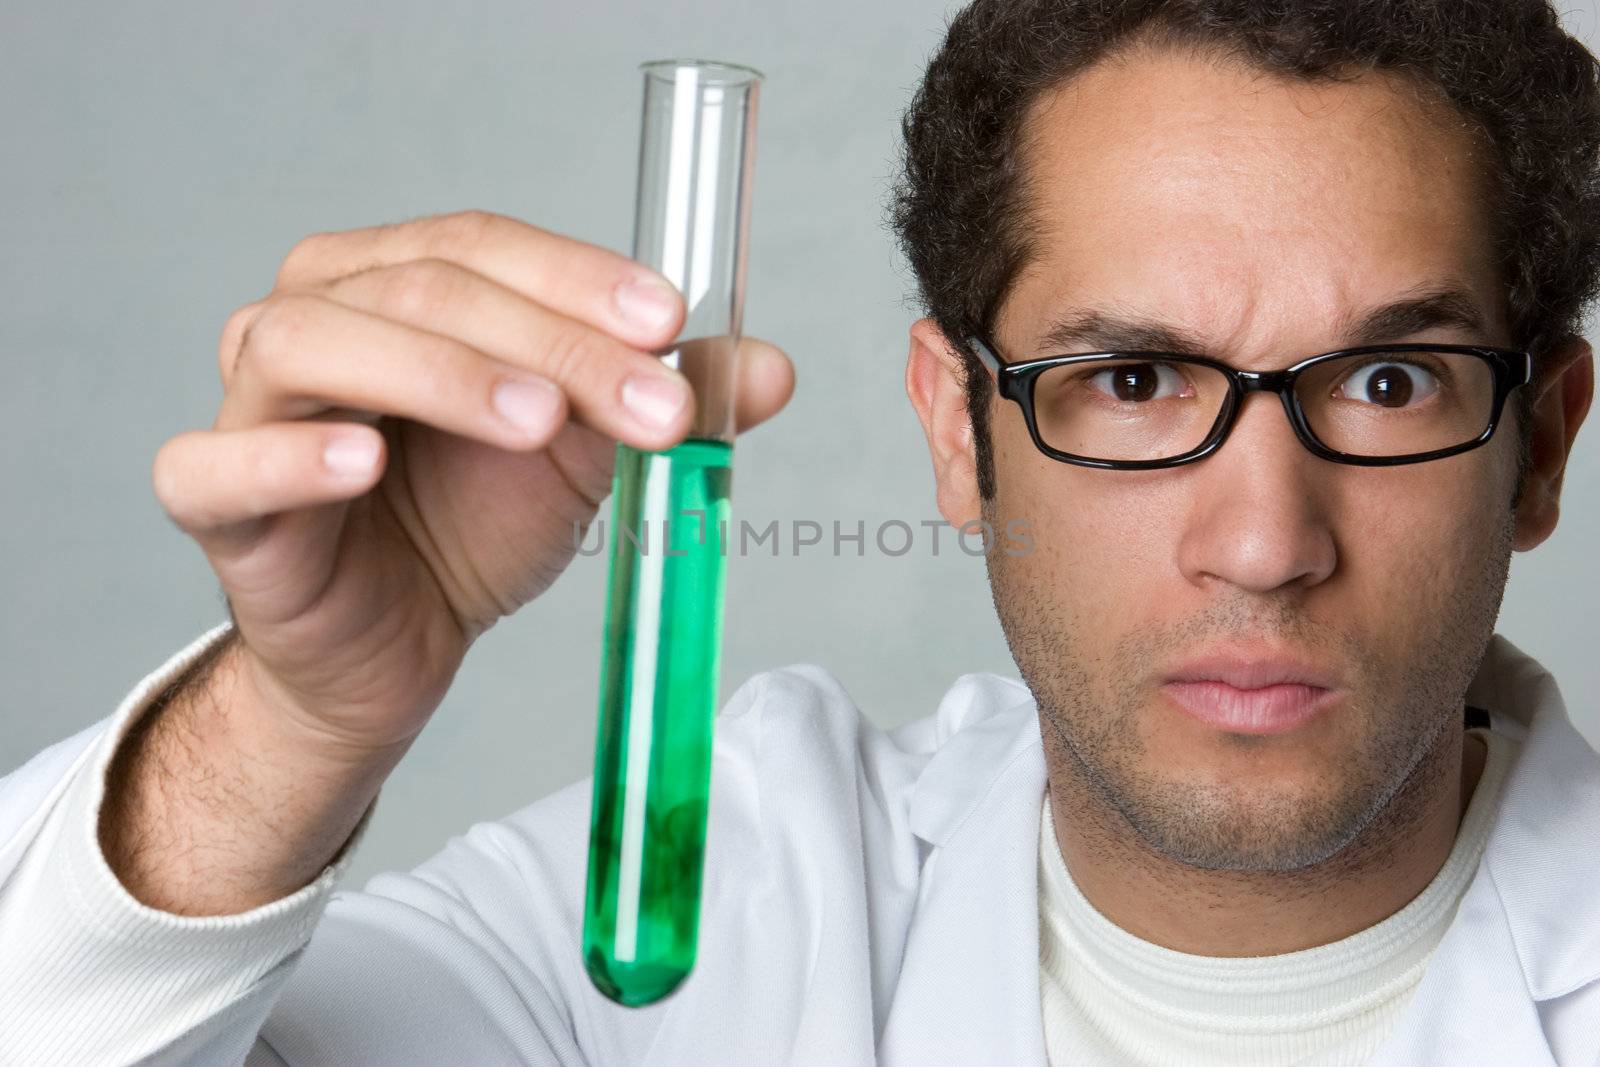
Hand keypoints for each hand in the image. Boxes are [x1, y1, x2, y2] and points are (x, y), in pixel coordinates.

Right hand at [152, 210, 794, 757]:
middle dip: (551, 342)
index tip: (672, 322)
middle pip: (421, 288)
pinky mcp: (214, 500)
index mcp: (396, 281)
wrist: (400, 641)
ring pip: (316, 343)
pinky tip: (365, 462)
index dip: (578, 277)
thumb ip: (666, 401)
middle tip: (649, 408)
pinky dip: (286, 454)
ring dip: (440, 374)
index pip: (481, 243)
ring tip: (536, 422)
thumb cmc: (473, 521)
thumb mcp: (585, 452)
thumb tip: (773, 369)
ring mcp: (251, 402)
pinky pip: (215, 462)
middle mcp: (314, 315)